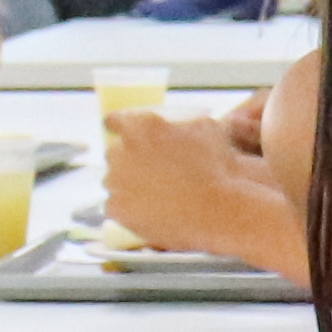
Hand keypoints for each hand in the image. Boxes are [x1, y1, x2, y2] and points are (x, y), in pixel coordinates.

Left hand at [99, 102, 298, 275]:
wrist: (217, 210)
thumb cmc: (216, 167)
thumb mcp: (205, 128)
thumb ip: (181, 122)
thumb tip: (177, 123)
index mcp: (138, 126)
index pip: (114, 120)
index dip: (122, 127)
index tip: (128, 135)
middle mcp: (120, 152)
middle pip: (114, 152)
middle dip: (129, 158)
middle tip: (152, 170)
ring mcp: (115, 182)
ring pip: (114, 180)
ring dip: (128, 184)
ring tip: (156, 194)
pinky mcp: (115, 209)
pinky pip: (115, 205)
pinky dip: (128, 208)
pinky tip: (149, 211)